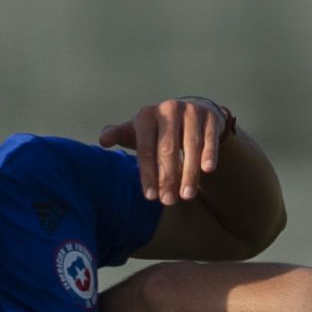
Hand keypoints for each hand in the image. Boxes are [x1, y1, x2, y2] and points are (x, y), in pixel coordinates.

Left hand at [100, 96, 234, 204]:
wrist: (190, 110)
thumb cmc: (158, 129)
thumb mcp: (137, 131)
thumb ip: (119, 135)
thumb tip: (102, 141)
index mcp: (146, 116)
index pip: (146, 149)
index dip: (148, 174)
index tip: (150, 197)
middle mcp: (168, 110)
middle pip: (168, 149)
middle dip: (167, 178)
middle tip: (168, 201)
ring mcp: (191, 110)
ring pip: (190, 146)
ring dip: (189, 173)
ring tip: (187, 195)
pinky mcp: (209, 115)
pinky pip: (210, 138)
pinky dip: (209, 154)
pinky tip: (208, 171)